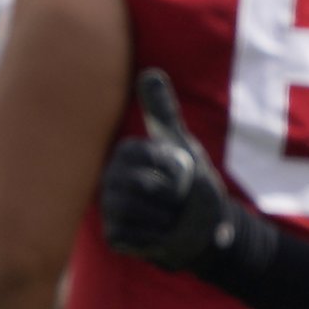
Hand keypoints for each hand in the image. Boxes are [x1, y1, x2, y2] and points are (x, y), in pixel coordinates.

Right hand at [99, 68, 229, 268]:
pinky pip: (143, 235)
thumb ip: (162, 111)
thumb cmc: (187, 181)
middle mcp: (110, 179)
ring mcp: (110, 208)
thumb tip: (149, 72)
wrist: (198, 225)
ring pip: (145, 212)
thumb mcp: (179, 143)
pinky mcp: (115, 236)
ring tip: (171, 215)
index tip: (178, 171)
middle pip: (146, 187)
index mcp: (124, 154)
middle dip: (174, 196)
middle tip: (177, 197)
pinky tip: (162, 233)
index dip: (173, 168)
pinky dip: (163, 236)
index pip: (149, 158)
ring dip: (171, 217)